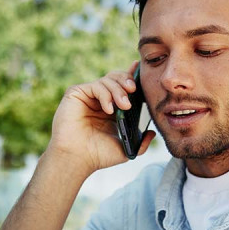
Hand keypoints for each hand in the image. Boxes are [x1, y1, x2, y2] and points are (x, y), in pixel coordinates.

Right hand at [47, 60, 155, 174]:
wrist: (77, 159)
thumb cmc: (97, 156)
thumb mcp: (125, 149)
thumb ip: (140, 142)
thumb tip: (152, 133)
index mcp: (111, 108)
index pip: (122, 86)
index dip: (132, 76)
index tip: (140, 70)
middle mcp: (98, 100)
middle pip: (116, 77)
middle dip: (128, 80)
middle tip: (134, 91)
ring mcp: (87, 96)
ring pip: (107, 80)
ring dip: (119, 90)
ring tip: (125, 106)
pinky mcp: (76, 94)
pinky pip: (96, 86)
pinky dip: (106, 96)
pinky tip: (109, 110)